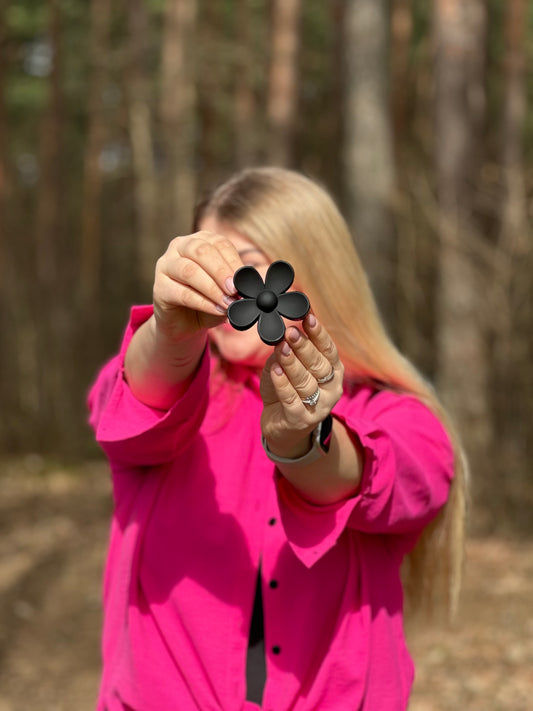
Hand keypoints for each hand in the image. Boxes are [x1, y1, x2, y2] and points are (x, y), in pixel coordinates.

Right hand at [153, 231, 241, 341]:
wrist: (184, 324)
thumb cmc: (207, 301)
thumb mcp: (225, 290)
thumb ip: (234, 284)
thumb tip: (247, 284)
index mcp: (200, 241)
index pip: (219, 243)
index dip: (233, 261)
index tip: (245, 279)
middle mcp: (180, 247)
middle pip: (202, 252)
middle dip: (221, 271)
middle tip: (235, 289)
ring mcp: (166, 265)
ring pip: (190, 271)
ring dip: (212, 288)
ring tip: (228, 302)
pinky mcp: (159, 287)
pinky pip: (182, 293)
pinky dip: (203, 302)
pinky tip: (217, 309)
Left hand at [260, 314, 343, 458]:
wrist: (281, 427)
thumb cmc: (287, 390)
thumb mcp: (288, 367)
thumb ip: (287, 350)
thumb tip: (282, 332)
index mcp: (333, 372)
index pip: (329, 349)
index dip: (318, 333)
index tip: (307, 317)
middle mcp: (331, 389)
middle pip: (318, 365)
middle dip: (304, 346)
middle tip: (291, 331)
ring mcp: (318, 406)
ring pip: (305, 382)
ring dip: (293, 364)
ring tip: (282, 348)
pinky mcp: (301, 420)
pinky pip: (292, 400)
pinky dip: (283, 384)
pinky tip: (276, 371)